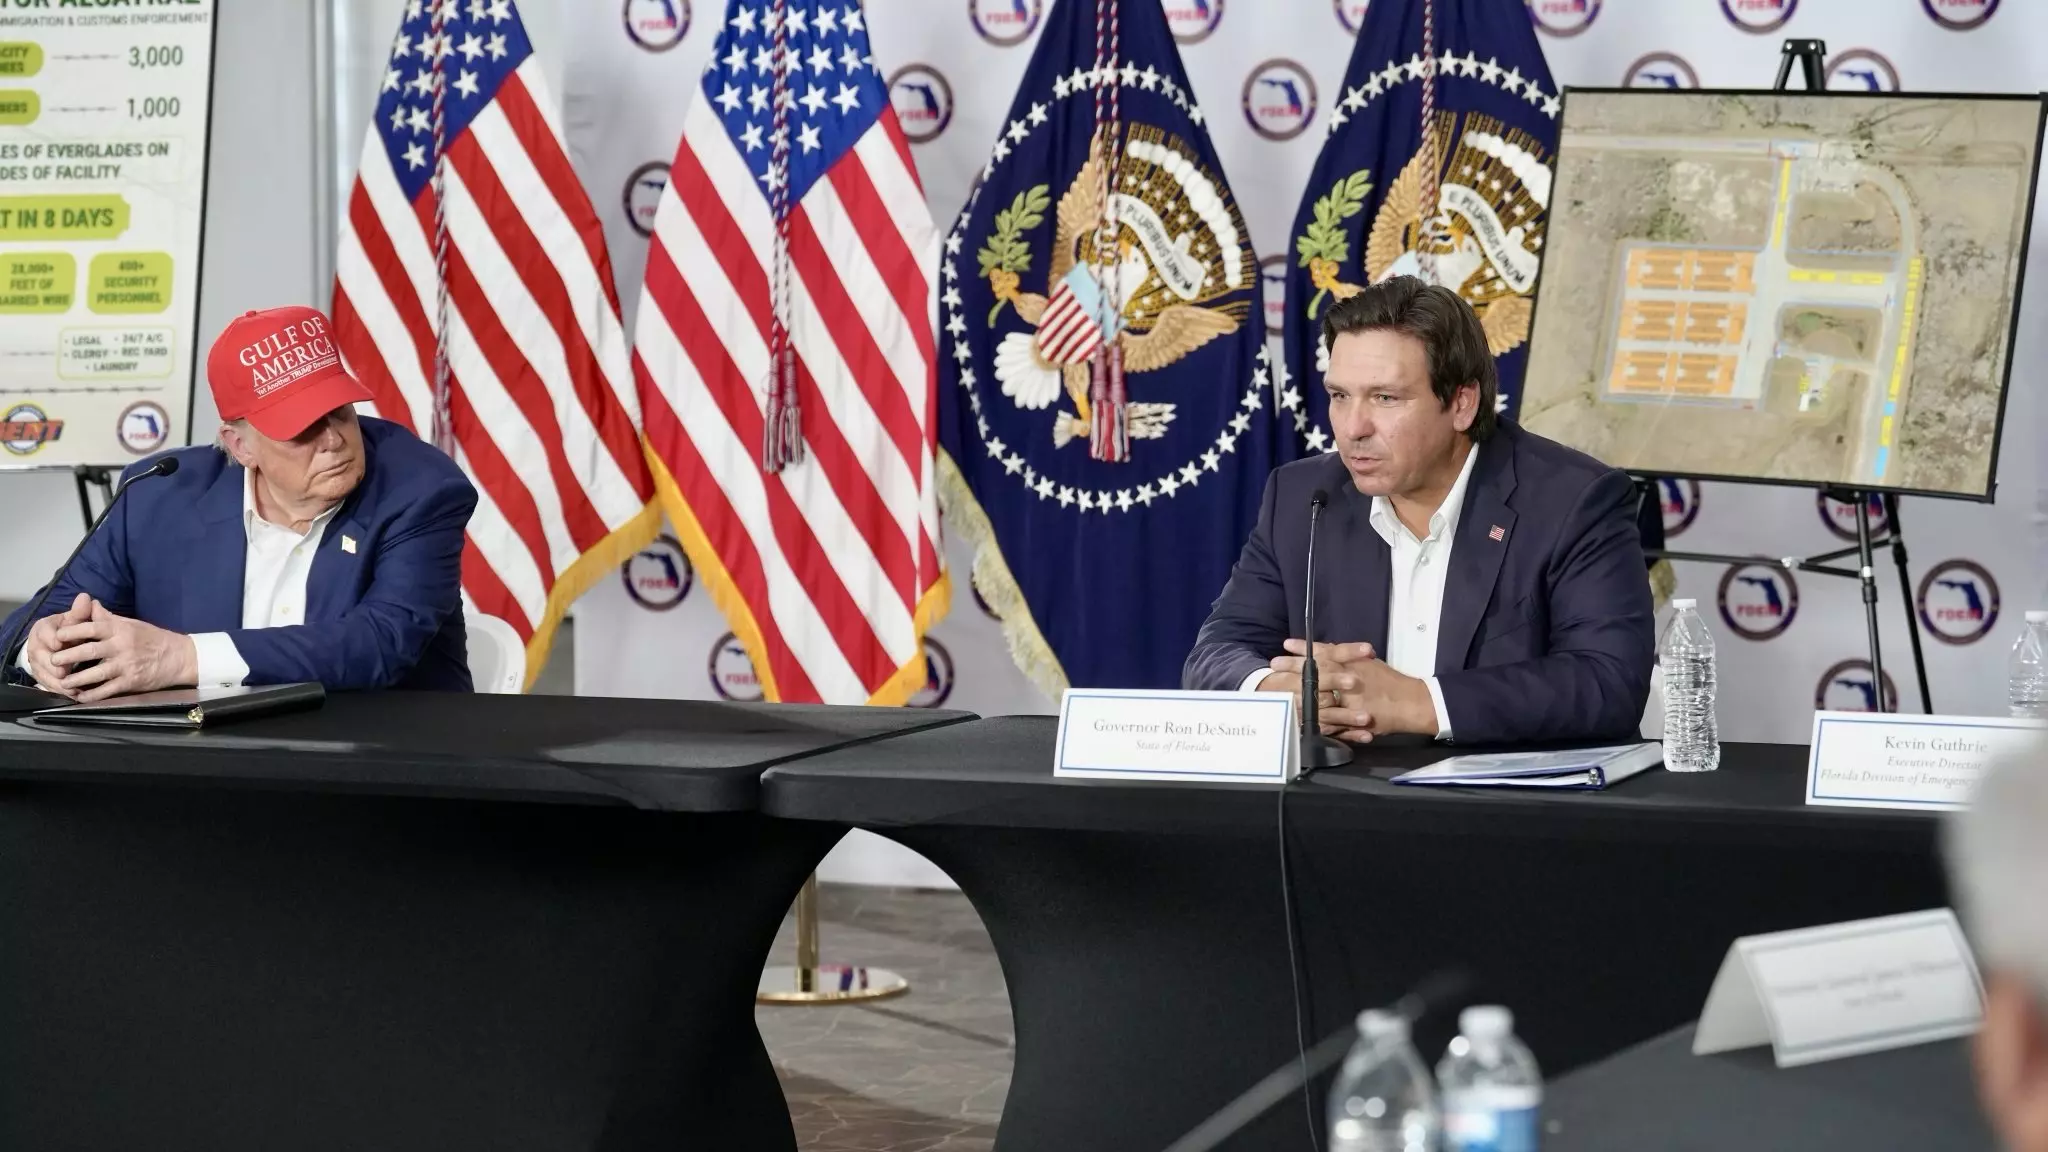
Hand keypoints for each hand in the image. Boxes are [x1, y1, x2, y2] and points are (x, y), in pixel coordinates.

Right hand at [22, 592, 93, 697]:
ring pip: (45, 674)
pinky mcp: (42, 676)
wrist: (59, 642)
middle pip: (42, 657)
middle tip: (63, 672)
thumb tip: (86, 598)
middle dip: (53, 665)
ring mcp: (38, 662)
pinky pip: (49, 685)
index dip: (51, 638)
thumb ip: (81, 612)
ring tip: (72, 687)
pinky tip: (74, 694)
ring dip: (57, 682)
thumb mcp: (75, 619)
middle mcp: (36, 646)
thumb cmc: (70, 629)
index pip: (44, 633)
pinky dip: (61, 691)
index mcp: (43, 629)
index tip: (58, 643)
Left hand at [47, 600, 197, 702]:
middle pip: (89, 650)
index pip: (91, 627)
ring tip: (62, 682)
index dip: (71, 631)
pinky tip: (80, 697)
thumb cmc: (153, 638)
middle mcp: (122, 646)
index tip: (56, 636)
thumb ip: (107, 617)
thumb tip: (89, 603)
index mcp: (120, 629)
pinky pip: (108, 690)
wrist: (179, 657)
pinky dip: (92, 695)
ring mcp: (126, 665)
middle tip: (52, 660)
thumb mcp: (131, 623)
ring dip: (77, 679)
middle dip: (68, 656)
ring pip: (96, 673)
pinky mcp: (131, 681)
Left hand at [1273, 639, 1437, 741]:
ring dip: (1298, 693)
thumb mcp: (1370, 665)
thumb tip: (1331, 649)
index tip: (1286, 644)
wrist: (1412, 703)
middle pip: (1315, 673)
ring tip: (1281, 692)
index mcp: (1352, 665)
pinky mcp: (1352, 720)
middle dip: (1294, 668)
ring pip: (1318, 696)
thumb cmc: (1391, 682)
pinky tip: (1298, 720)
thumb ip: (1350, 658)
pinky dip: (1315, 721)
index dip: (1304, 649)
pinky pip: (1330, 721)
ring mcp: (1349, 702)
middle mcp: (1348, 681)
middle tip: (1274, 664)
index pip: (1324, 654)